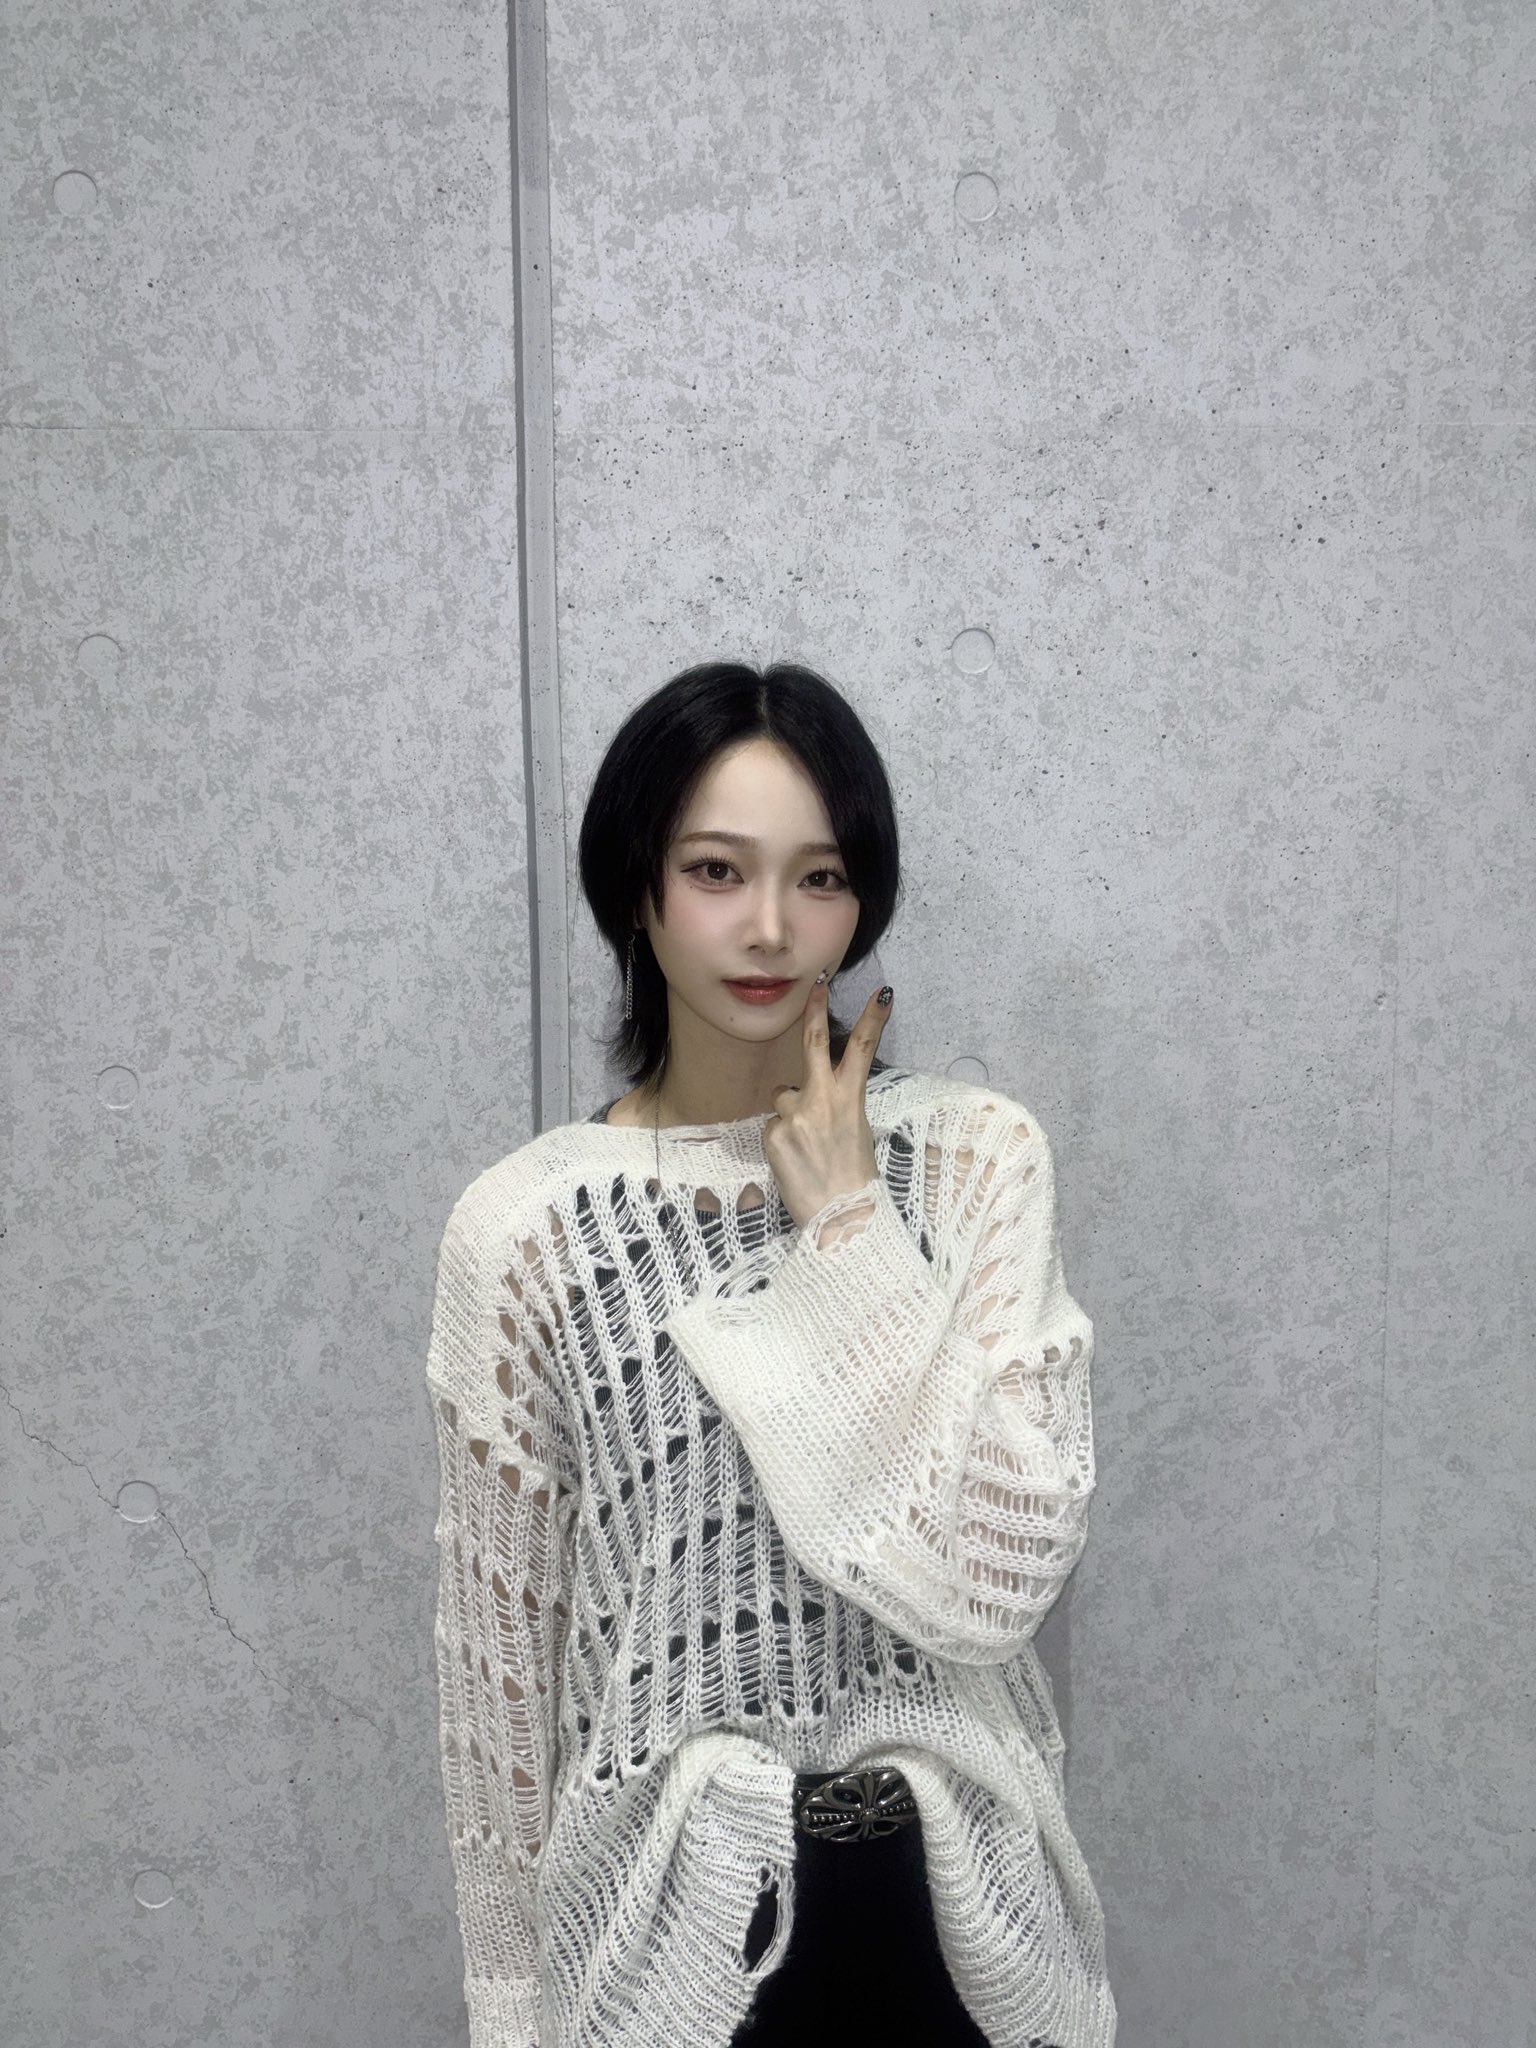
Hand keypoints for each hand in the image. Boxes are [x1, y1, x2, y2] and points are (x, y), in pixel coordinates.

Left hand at [761, 975, 893, 1231]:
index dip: (873, 1018)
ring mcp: (794, 1114)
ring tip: (805, 1146)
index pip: (863, 1049)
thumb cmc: (853, 1180)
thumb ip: (835, 1106)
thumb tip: (814, 1096)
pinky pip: (773, 1125)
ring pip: (783, 1096)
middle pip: (814, 1043)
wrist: (840, 1218)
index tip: (882, 993)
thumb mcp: (855, 1133)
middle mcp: (821, 1099)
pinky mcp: (773, 1133)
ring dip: (790, 1111)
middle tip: (818, 986)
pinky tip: (794, 1160)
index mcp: (850, 1099)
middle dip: (816, 1010)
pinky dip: (780, 1139)